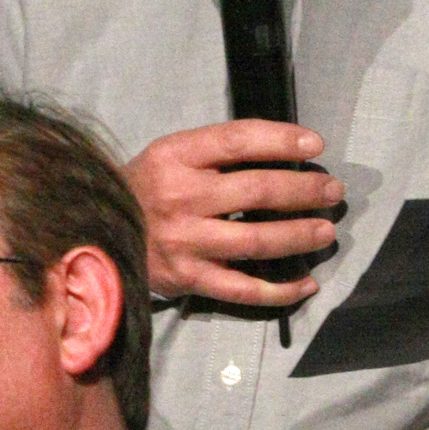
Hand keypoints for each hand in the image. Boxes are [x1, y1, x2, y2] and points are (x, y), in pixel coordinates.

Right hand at [123, 121, 341, 305]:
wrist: (96, 234)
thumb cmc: (144, 189)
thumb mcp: (169, 155)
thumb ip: (215, 152)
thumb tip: (284, 151)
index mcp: (174, 156)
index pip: (237, 141)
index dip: (281, 139)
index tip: (316, 144)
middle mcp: (180, 198)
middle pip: (256, 190)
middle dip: (304, 189)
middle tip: (332, 191)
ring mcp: (185, 242)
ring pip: (256, 241)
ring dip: (300, 235)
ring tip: (326, 231)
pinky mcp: (188, 279)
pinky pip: (243, 289)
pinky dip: (280, 290)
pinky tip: (307, 283)